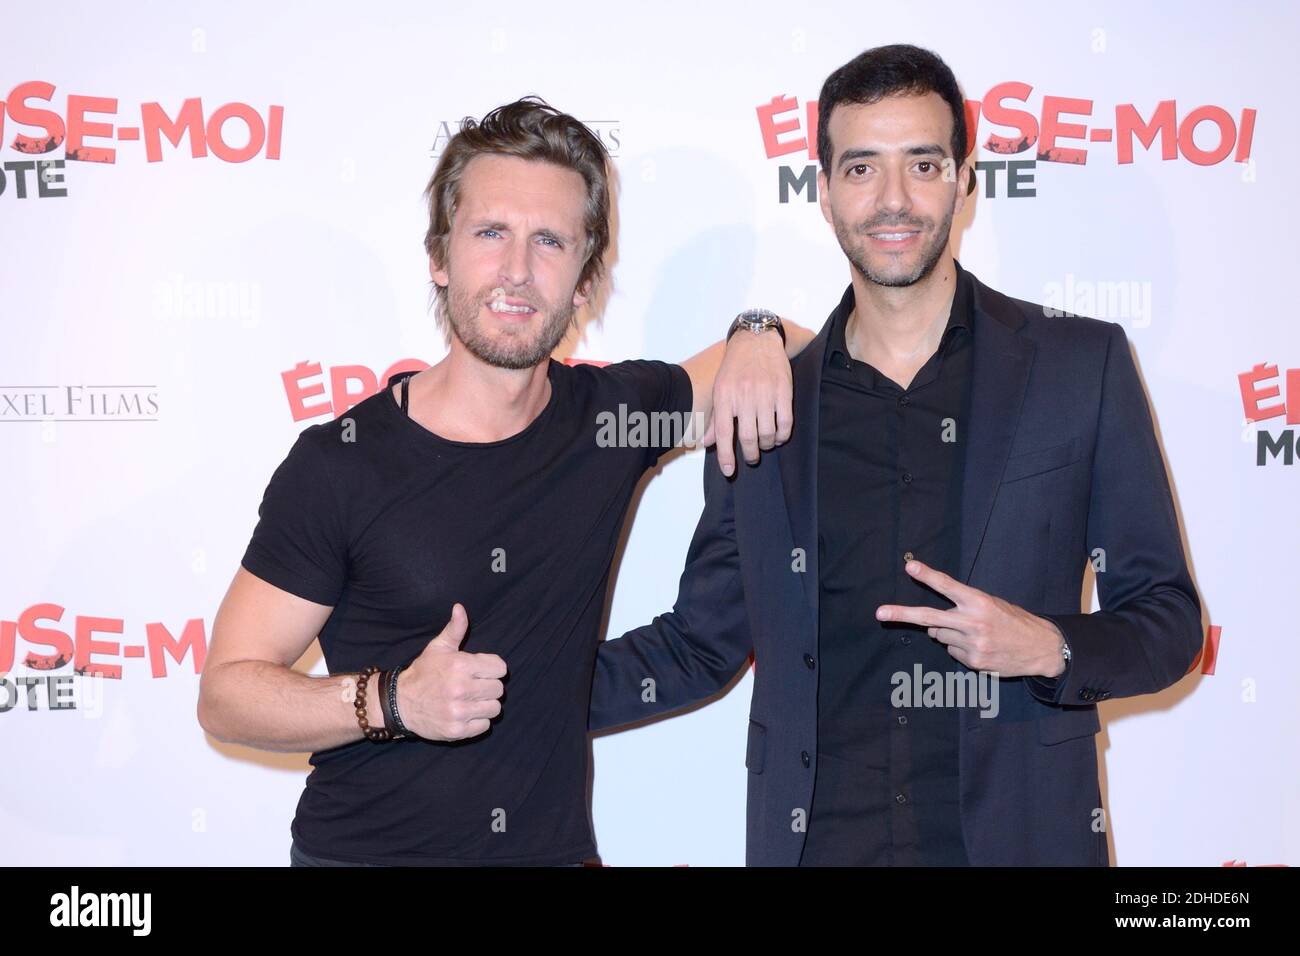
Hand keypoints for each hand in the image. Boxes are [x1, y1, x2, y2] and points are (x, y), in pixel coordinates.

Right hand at [397, 603, 506, 740]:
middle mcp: (461, 689)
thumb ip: (455, 628)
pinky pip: (484, 726)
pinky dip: (477, 722)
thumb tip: (460, 607)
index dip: (492, 669)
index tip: (481, 671)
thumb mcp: (438, 647)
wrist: (399, 703)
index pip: (500, 668)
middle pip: (499, 689)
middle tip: (474, 687)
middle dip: (488, 687)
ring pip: (494, 708)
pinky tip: (464, 713)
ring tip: (470, 701)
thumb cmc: (423, 673)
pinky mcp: (457, 731)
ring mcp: (459, 711)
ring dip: (485, 705)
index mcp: (460, 665)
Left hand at [701, 329, 792, 475]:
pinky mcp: (784, 391)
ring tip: (765, 444)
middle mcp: (744, 395)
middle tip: (751, 457)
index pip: (724, 433)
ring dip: (767, 445)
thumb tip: (707, 442)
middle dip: (750, 454)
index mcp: (724, 396)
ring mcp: (765, 393)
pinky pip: (785, 423)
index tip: (729, 471)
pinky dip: (782, 436)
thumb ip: (716, 417)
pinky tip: (778, 436)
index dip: (726, 456)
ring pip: (767, 433)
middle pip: (748, 437)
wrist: (757, 339)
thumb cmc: (735, 366)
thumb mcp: (720, 388)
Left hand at [875, 560, 1065, 677]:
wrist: (1041, 648)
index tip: (910, 567)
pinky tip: (980, 646)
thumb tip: (932, 625)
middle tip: (880, 613)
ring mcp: (972, 644)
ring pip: (940, 635)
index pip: (948, 586)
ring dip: (947, 632)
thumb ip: (963, 608)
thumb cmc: (1014, 621)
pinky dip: (960, 647)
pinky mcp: (973, 661)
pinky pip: (952, 651)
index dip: (928, 575)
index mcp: (979, 602)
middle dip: (901, 614)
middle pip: (929, 617)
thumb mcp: (993, 604)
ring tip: (974, 631)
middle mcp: (973, 622)